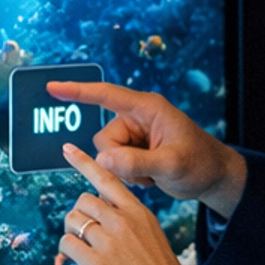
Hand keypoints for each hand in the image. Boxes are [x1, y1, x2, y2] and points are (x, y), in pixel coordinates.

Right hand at [47, 80, 246, 217]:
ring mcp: (135, 135)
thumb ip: (136, 162)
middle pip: (104, 139)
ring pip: (106, 154)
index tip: (52, 87)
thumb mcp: (171, 164)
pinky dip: (129, 175)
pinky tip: (150, 177)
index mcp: (147, 108)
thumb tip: (102, 160)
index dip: (77, 91)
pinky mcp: (133, 150)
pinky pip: (114, 164)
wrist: (212, 176)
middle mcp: (137, 118)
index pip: (106, 95)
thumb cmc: (200, 163)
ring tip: (152, 174)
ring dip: (125, 170)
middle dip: (118, 160)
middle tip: (146, 172)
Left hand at [56, 143, 201, 264]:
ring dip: (71, 235)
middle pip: (83, 200)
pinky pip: (67, 244)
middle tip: (86, 237)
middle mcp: (123, 220)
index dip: (84, 162)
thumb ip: (127, 224)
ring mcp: (109, 241)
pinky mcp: (96, 263)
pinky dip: (65, 254)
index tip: (67, 148)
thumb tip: (97, 221)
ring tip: (84, 253)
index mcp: (139, 211)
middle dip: (79, 217)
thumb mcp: (152, 238)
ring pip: (71, 220)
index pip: (107, 177)